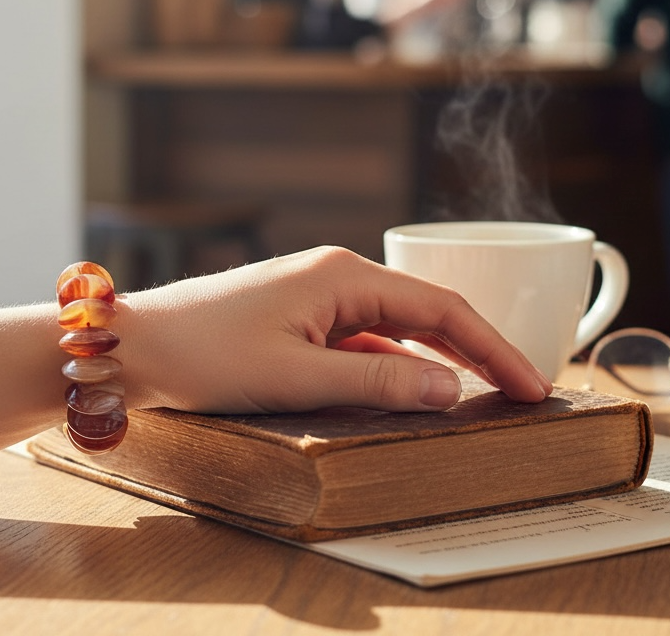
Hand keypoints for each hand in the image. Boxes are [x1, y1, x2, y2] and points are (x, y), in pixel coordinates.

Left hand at [118, 246, 552, 413]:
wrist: (136, 346)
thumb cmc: (205, 354)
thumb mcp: (295, 378)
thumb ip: (376, 385)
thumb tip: (451, 391)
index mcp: (344, 276)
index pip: (442, 308)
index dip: (494, 348)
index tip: (534, 385)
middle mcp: (337, 276)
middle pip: (426, 312)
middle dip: (477, 351)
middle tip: (524, 393)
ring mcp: (318, 296)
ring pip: (398, 328)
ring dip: (439, 360)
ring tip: (484, 393)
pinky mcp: (300, 318)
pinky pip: (364, 342)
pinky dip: (396, 366)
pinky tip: (414, 392)